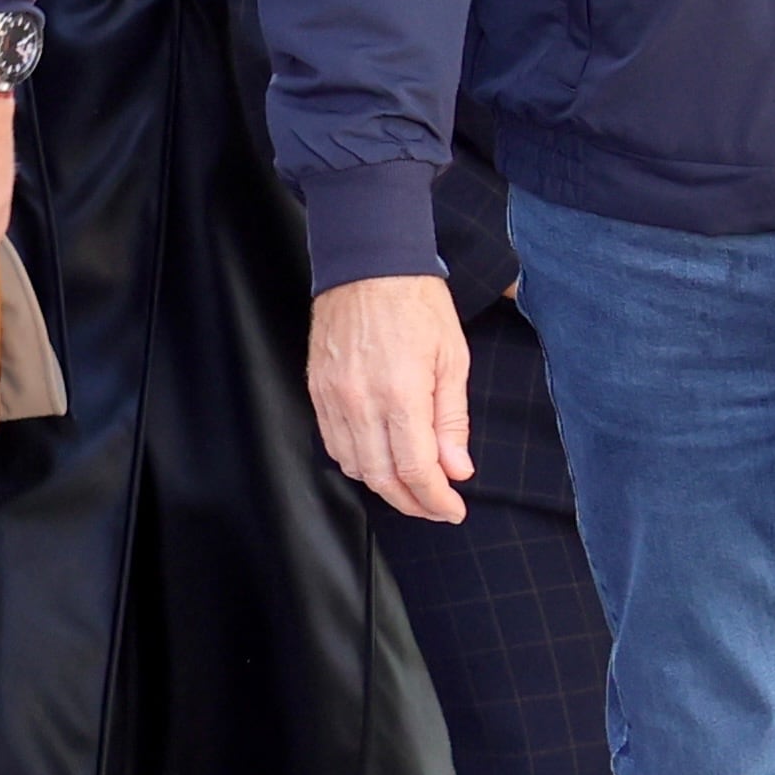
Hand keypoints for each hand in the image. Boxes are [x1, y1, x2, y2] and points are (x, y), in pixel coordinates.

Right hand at [308, 273, 473, 521]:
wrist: (368, 263)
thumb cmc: (416, 303)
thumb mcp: (452, 357)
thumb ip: (452, 419)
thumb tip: (456, 469)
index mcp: (401, 393)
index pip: (416, 470)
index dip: (436, 500)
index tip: (453, 510)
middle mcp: (361, 402)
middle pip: (382, 478)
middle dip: (413, 503)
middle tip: (436, 507)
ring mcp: (334, 398)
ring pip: (354, 466)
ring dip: (384, 487)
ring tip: (412, 488)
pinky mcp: (317, 391)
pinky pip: (333, 443)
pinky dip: (357, 462)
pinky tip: (379, 461)